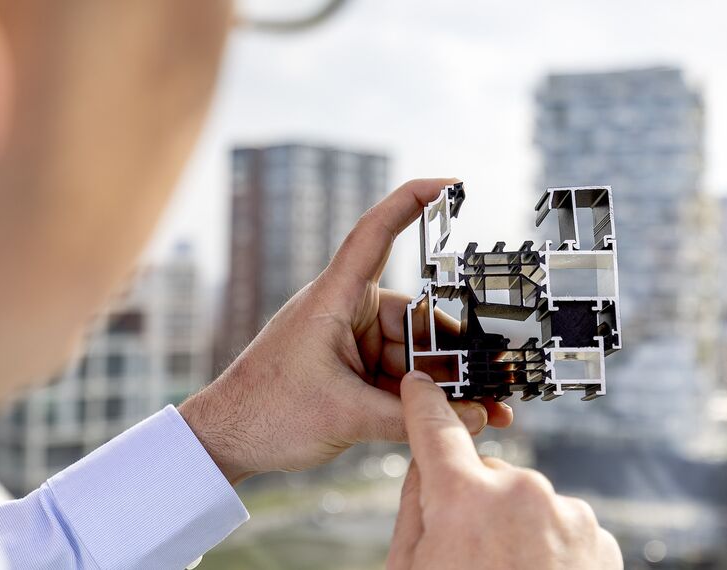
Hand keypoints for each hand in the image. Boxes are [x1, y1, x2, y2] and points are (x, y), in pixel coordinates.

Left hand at [178, 178, 512, 482]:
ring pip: (414, 352)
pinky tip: (461, 416)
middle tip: (499, 377)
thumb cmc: (266, 412)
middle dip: (458, 350)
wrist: (226, 440)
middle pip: (417, 317)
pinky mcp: (351, 370)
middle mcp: (344, 312)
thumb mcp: (345, 417)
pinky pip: (400, 376)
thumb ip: (411, 418)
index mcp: (333, 299)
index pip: (375, 234)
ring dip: (448, 382)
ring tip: (491, 408)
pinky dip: (426, 396)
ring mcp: (349, 342)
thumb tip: (475, 418)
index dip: (411, 201)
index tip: (450, 183)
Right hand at [387, 371, 622, 568]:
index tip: (421, 386)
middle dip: (475, 503)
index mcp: (465, 499)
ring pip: (526, 501)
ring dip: (516, 528)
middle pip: (484, 476)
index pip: (436, 430)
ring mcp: (566, 513)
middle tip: (468, 555)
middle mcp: (521, 493)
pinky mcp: (598, 535)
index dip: (424, 405)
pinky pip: (561, 524)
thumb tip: (423, 470)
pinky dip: (550, 546)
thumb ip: (414, 511)